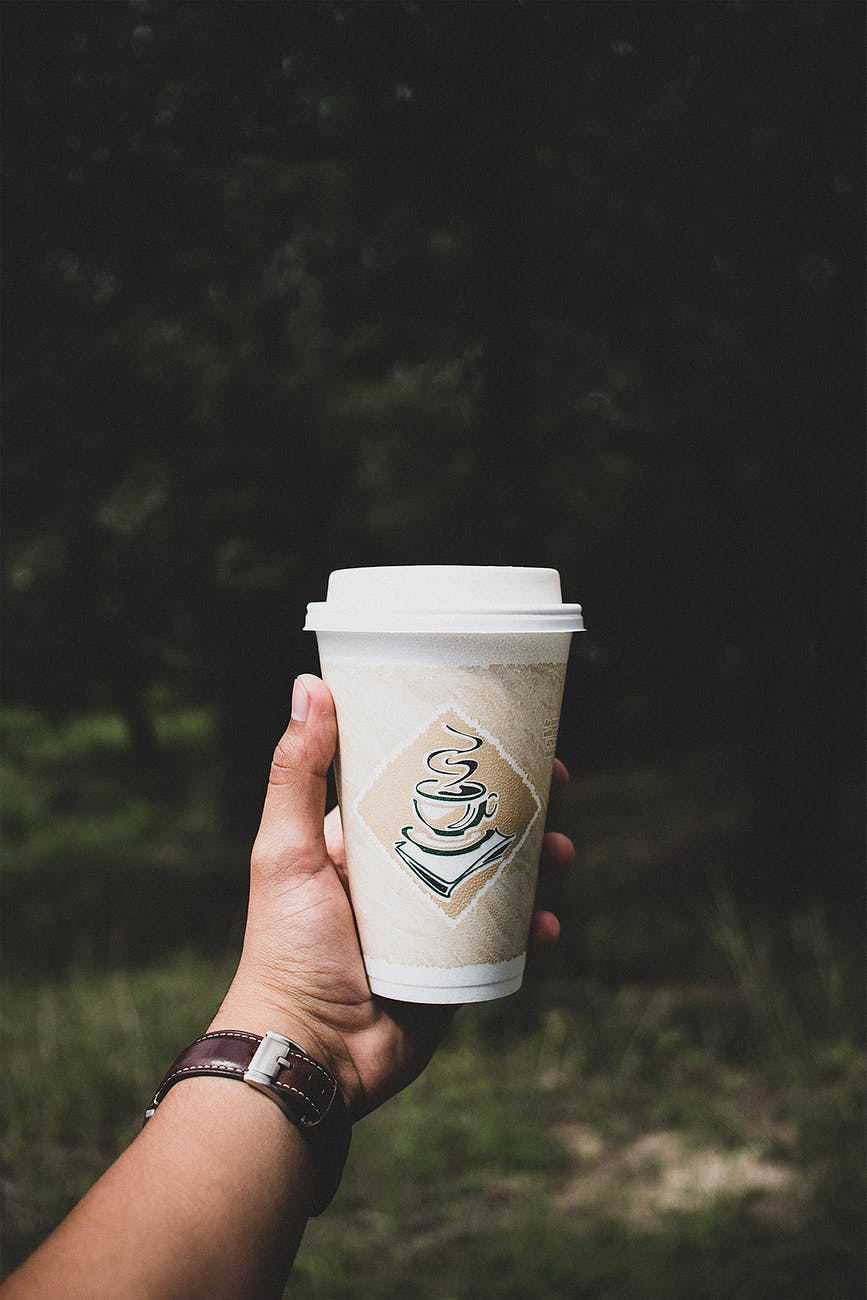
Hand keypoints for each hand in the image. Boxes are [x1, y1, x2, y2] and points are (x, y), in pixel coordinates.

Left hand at [212, 674, 573, 1120]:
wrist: (310, 1054)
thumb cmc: (286, 948)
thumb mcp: (286, 851)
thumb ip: (296, 774)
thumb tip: (311, 685)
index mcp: (363, 841)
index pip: (420, 782)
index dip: (463, 757)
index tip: (504, 731)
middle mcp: (401, 875)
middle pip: (474, 824)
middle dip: (520, 803)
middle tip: (557, 785)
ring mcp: (433, 923)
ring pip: (502, 877)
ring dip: (541, 861)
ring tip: (564, 854)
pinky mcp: (456, 970)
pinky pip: (507, 941)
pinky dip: (534, 929)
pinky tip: (548, 924)